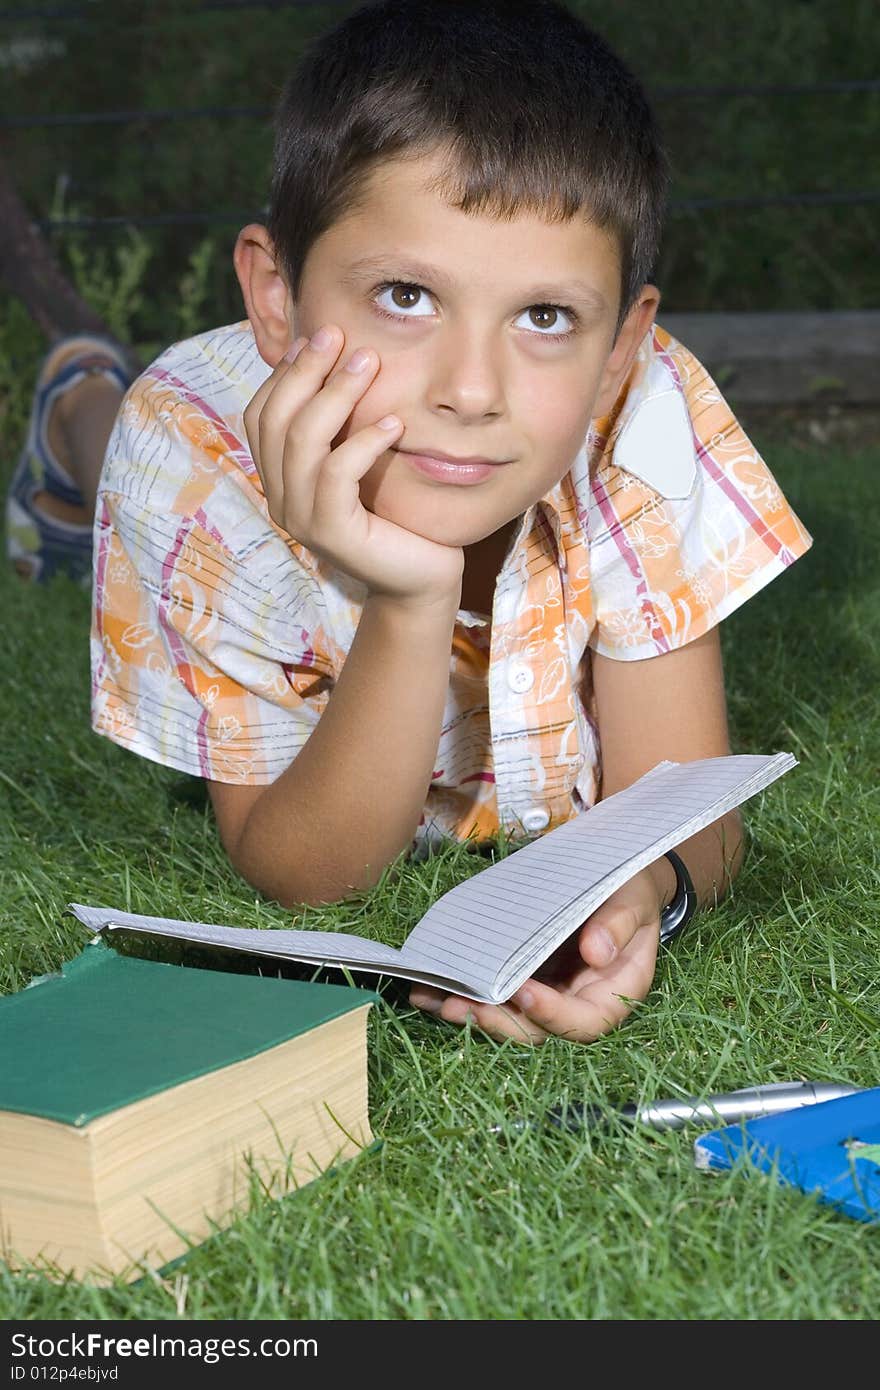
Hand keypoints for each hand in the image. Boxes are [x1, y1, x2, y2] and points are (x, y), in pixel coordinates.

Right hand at [243, 324, 464, 604]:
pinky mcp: (331, 533)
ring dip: (336, 394)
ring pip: (302, 440)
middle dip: (306, 370)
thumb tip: (340, 358)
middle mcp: (281, 499)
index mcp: (280, 480)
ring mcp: (302, 519)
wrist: (421, 580)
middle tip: (340, 335)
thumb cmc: (398, 516)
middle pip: (275, 420)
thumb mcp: (364, 462)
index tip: (318, 337)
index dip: (285, 373)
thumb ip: (343, 426)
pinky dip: (364, 441)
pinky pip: (337, 474)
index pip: (261, 415)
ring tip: (369, 363)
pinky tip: (394, 422)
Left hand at [409, 865, 663, 1044]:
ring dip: (472, 1014)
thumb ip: (618, 925)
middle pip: (537, 1031)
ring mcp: (546, 995)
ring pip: (508, 1018)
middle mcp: (575, 1004)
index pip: (582, 1022)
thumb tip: (597, 953)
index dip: (551, 1015)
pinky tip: (427, 990)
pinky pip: (493, 996)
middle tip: (462, 1007)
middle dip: (498, 1022)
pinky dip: (462, 995)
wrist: (617, 884)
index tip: (524, 994)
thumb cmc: (628, 893)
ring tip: (436, 1001)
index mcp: (611, 995)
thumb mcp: (633, 901)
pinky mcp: (522, 980)